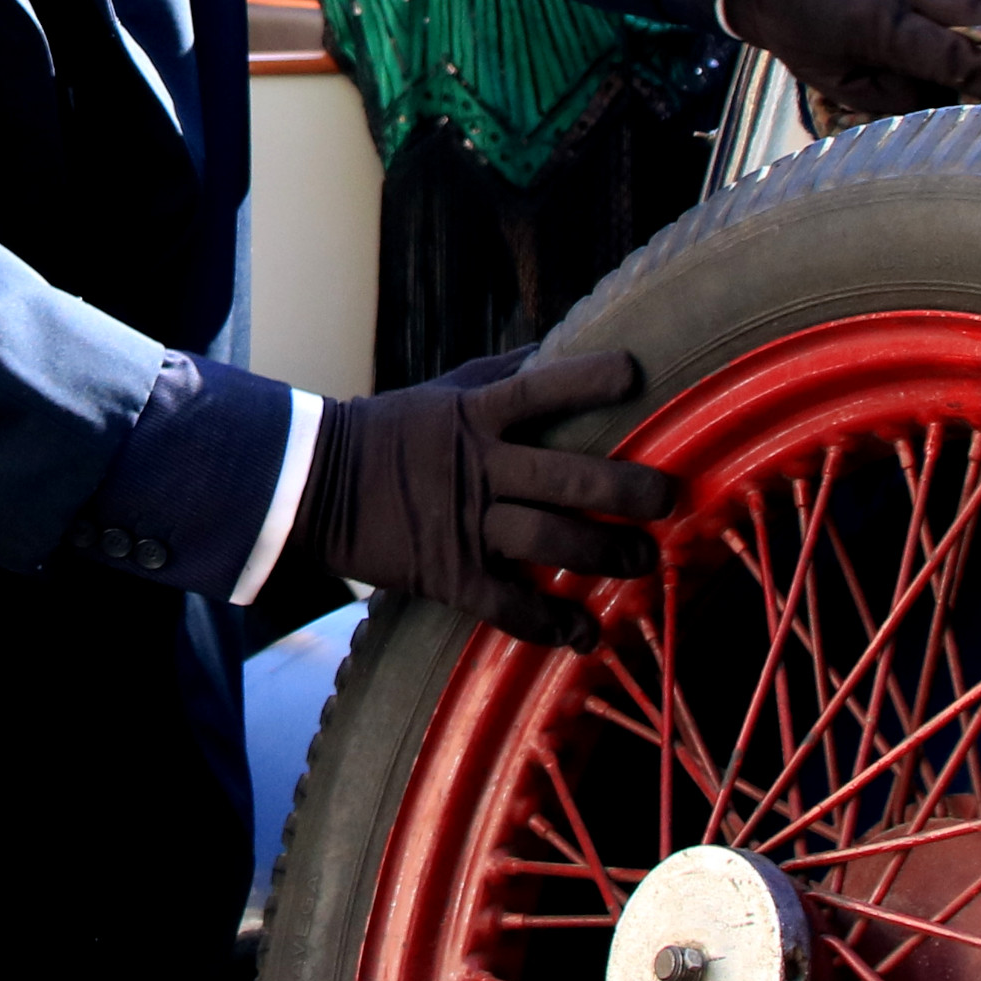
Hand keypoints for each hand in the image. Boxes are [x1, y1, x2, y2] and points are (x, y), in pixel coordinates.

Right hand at [292, 350, 669, 646]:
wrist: (313, 484)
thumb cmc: (390, 431)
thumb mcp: (445, 389)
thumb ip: (504, 374)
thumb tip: (557, 347)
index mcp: (474, 416)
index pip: (539, 389)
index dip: (588, 379)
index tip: (636, 374)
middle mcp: (476, 467)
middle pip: (564, 477)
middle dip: (625, 489)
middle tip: (667, 498)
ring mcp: (464, 524)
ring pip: (550, 541)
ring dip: (605, 554)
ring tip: (645, 560)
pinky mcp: (448, 574)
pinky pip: (509, 605)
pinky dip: (551, 623)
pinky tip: (587, 633)